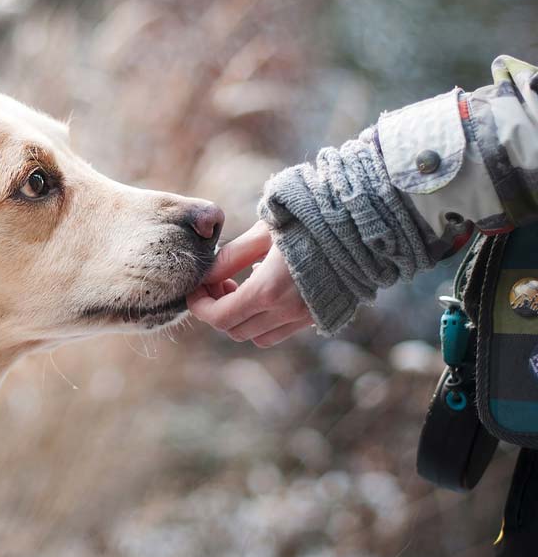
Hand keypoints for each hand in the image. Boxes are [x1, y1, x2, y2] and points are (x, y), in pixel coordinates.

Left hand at [188, 221, 313, 346]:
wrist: (361, 225)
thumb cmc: (309, 220)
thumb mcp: (263, 232)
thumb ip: (231, 257)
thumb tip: (205, 275)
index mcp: (268, 290)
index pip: (219, 317)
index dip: (200, 306)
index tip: (195, 289)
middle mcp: (286, 312)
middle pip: (234, 330)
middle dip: (217, 310)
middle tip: (218, 282)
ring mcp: (304, 317)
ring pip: (257, 336)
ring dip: (241, 318)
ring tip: (240, 287)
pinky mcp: (318, 316)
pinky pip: (280, 331)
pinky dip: (264, 320)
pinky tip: (266, 290)